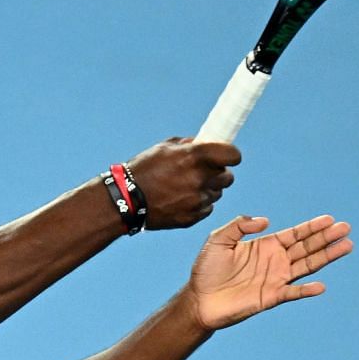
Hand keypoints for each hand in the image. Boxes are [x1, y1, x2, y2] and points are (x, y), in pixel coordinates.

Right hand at [125, 138, 240, 229]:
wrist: (126, 200)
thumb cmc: (143, 170)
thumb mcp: (164, 148)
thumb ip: (189, 145)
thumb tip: (206, 143)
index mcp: (194, 157)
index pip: (232, 155)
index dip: (231, 155)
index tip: (227, 156)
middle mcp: (199, 179)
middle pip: (228, 177)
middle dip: (219, 173)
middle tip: (206, 171)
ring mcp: (197, 200)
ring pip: (217, 193)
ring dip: (208, 189)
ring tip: (187, 187)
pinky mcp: (193, 216)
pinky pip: (207, 208)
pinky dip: (199, 204)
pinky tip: (182, 199)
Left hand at [186, 214, 353, 329]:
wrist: (198, 300)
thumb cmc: (206, 270)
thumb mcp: (218, 239)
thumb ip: (239, 225)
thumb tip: (266, 221)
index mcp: (266, 245)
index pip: (295, 234)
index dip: (312, 227)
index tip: (330, 219)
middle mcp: (276, 261)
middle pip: (307, 247)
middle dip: (326, 238)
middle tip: (346, 228)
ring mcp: (276, 279)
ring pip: (307, 266)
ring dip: (326, 257)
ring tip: (346, 246)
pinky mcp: (271, 297)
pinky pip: (292, 293)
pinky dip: (306, 290)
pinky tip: (320, 286)